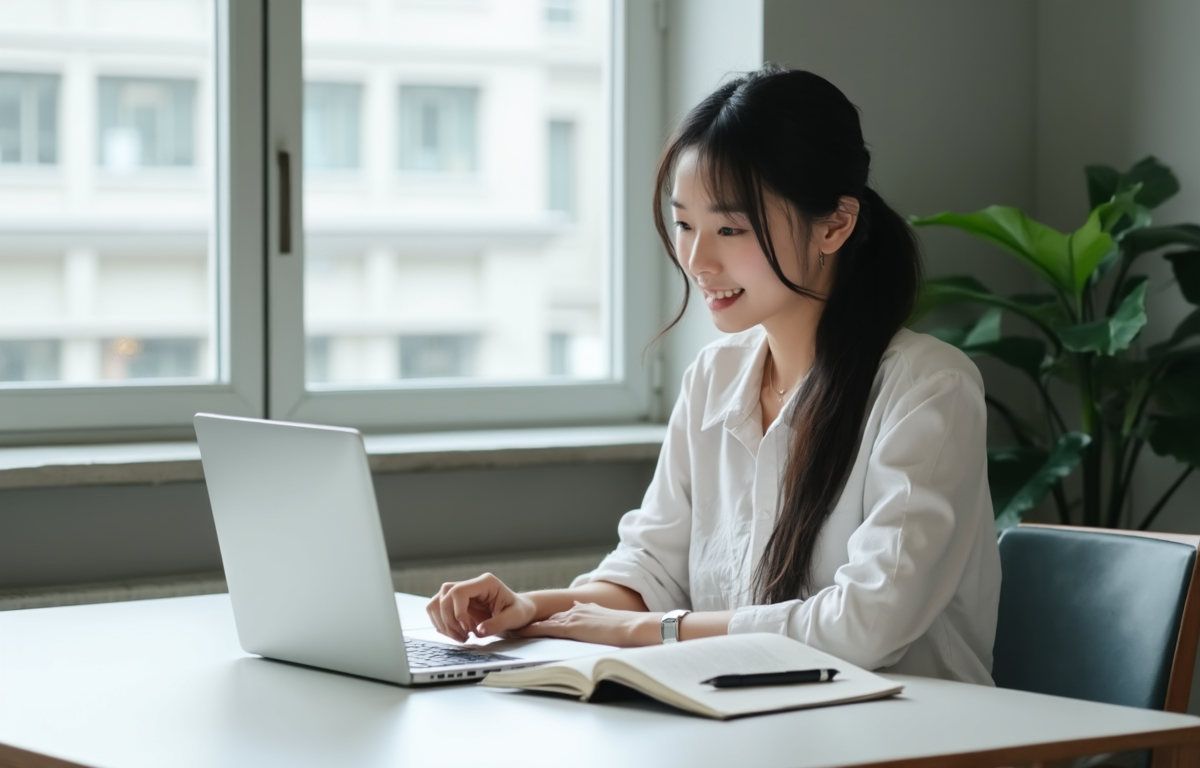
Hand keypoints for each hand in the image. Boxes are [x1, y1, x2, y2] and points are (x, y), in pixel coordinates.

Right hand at [425, 573, 537, 641]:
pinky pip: (438, 611)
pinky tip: (457, 634)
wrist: (519, 612)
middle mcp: (471, 585)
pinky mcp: (456, 604)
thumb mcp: (514, 618)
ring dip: (443, 623)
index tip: (468, 630)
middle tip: (465, 637)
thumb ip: (497, 624)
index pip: (458, 591)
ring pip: (437, 602)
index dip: (458, 612)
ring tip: (461, 637)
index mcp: (485, 583)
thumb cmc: (519, 612)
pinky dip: (442, 625)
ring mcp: (462, 593)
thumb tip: (479, 631)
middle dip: (450, 621)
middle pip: (444, 597)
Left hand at [513, 602, 660, 646]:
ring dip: (526, 626)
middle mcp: (577, 610)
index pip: (563, 616)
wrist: (635, 627)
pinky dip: (529, 631)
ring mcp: (573, 618)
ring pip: (543, 622)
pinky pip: (544, 629)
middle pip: (550, 617)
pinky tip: (517, 634)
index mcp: (588, 610)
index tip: (537, 624)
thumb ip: (603, 630)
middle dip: (533, 622)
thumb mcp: (613, 628)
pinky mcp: (570, 628)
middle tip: (514, 626)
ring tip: (508, 630)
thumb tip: (603, 637)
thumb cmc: (630, 631)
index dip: (550, 621)